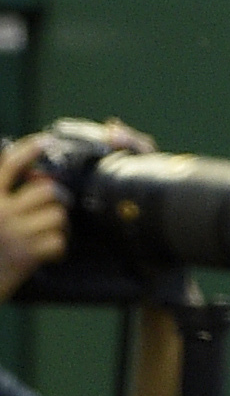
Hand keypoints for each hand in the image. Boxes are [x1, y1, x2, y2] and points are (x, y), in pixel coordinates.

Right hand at [0, 132, 66, 300]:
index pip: (10, 165)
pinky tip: (47, 252)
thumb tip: (33, 176)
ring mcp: (15, 234)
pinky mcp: (26, 255)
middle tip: (53, 209)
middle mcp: (2, 212)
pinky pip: (58, 242)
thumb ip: (4, 195)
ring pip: (57, 216)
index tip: (46, 140)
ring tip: (48, 234)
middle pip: (47, 191)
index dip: (29, 149)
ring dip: (58, 226)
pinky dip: (57, 248)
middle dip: (56, 200)